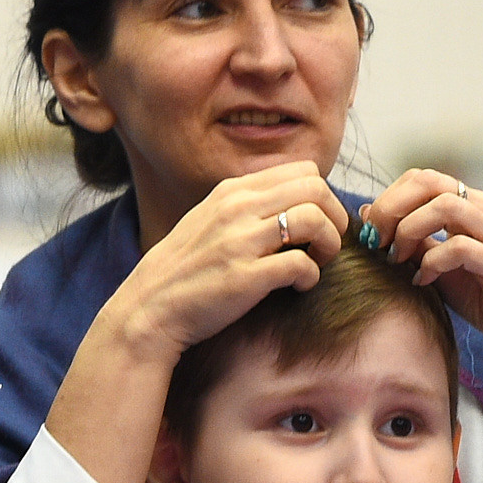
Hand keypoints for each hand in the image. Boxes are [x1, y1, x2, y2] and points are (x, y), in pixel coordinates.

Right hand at [53, 163, 349, 482]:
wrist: (149, 311)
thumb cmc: (184, 273)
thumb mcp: (209, 222)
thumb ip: (246, 208)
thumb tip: (294, 204)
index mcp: (231, 192)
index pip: (301, 170)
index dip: (322, 197)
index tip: (319, 224)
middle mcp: (236, 209)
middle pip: (316, 187)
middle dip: (334, 216)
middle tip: (326, 244)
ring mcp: (240, 241)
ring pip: (314, 218)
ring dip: (329, 243)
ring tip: (317, 263)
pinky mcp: (245, 277)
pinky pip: (301, 264)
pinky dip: (310, 276)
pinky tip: (297, 287)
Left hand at [362, 169, 482, 482]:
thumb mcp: (439, 266)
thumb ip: (412, 240)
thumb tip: (369, 212)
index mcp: (476, 207)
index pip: (424, 179)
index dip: (390, 198)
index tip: (371, 230)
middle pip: (430, 183)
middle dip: (392, 208)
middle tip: (375, 239)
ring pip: (445, 206)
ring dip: (409, 230)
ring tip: (395, 258)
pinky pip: (459, 247)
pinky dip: (431, 261)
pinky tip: (421, 281)